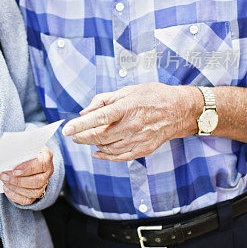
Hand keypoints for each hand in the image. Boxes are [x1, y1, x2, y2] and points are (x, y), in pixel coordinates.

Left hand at [0, 146, 53, 205]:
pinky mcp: (37, 192)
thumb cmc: (26, 149)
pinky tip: (7, 189)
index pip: (41, 165)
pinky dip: (16, 196)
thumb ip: (19, 146)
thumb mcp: (25, 144)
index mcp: (46, 156)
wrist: (30, 156)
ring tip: (5, 182)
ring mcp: (44, 183)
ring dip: (16, 188)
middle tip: (4, 176)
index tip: (14, 170)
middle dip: (18, 181)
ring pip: (34, 192)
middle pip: (37, 181)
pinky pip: (28, 200)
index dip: (28, 169)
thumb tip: (7, 151)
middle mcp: (48, 171)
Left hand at [62, 83, 199, 161]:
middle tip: (74, 135)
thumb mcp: (128, 91)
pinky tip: (98, 152)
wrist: (180, 110)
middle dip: (82, 137)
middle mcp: (132, 125)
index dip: (80, 125)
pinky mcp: (143, 149)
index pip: (98, 118)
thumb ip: (104, 100)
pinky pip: (120, 157)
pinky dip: (106, 156)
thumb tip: (85, 112)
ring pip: (108, 148)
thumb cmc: (153, 96)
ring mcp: (138, 139)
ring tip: (87, 139)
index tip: (67, 130)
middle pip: (100, 136)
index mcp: (127, 108)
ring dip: (93, 145)